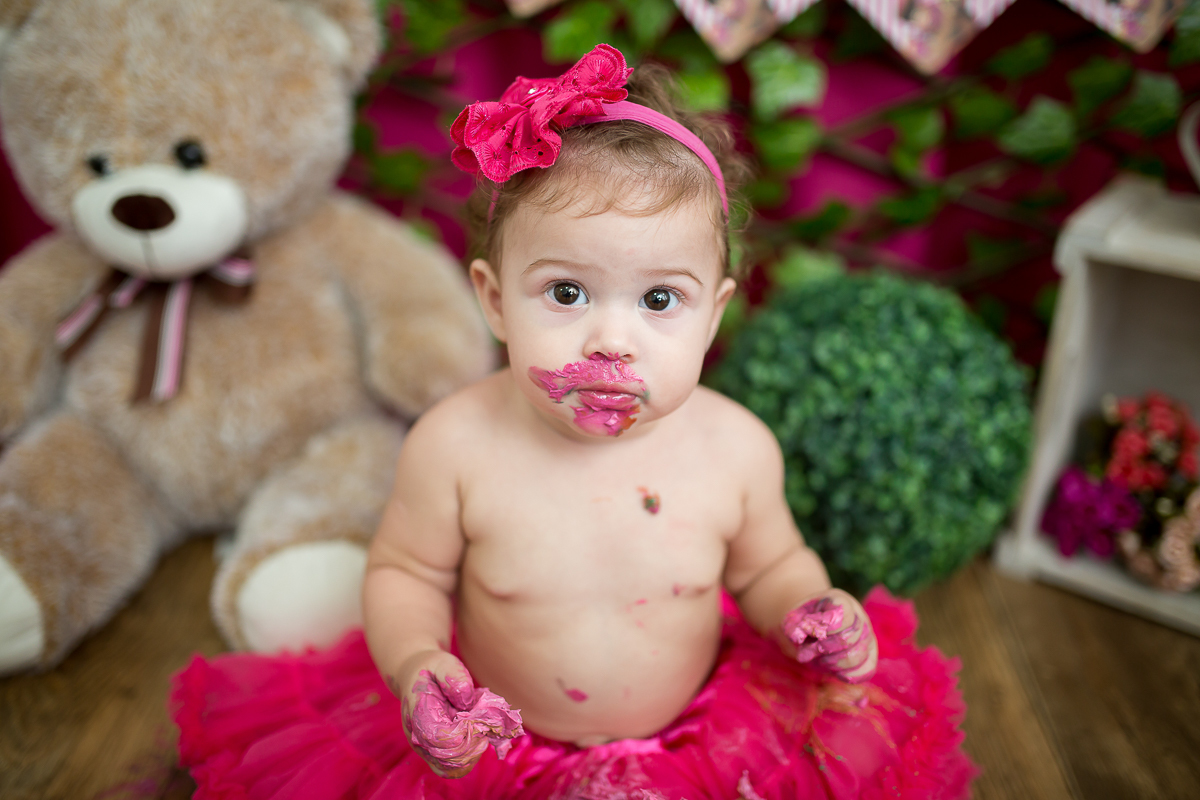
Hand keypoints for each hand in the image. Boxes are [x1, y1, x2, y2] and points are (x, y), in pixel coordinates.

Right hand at [390, 650, 523, 778]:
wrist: (416, 677)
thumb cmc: (433, 669)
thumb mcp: (444, 662)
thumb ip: (454, 678)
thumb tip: (466, 702)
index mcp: (418, 713)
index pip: (439, 738)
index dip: (463, 734)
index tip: (476, 719)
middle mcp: (418, 736)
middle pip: (447, 759)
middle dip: (472, 745)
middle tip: (483, 726)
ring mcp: (425, 749)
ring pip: (451, 769)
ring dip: (472, 754)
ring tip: (480, 731)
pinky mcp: (434, 754)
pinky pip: (453, 768)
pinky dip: (470, 757)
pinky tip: (476, 738)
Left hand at [781, 588, 877, 682]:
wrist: (813, 630)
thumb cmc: (804, 622)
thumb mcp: (793, 619)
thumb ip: (792, 626)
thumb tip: (798, 638)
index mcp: (840, 601)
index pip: (844, 616)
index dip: (827, 628)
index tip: (811, 634)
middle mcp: (859, 617)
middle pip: (849, 638)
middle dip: (824, 649)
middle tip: (807, 651)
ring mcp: (867, 637)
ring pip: (857, 656)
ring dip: (833, 663)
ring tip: (818, 660)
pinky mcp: (869, 656)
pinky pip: (867, 671)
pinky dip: (848, 675)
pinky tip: (833, 670)